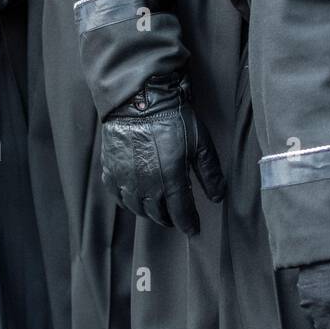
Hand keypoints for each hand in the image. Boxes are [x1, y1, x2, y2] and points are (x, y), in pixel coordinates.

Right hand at [101, 72, 224, 235]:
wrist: (138, 99)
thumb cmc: (173, 117)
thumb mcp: (200, 143)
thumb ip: (210, 173)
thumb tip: (218, 197)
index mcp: (171, 180)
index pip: (181, 214)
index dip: (189, 224)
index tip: (194, 229)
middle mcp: (146, 185)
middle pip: (158, 214)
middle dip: (169, 219)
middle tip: (176, 217)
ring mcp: (126, 179)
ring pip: (137, 208)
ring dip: (149, 212)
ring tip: (157, 208)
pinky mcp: (111, 170)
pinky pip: (117, 196)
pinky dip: (127, 201)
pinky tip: (134, 196)